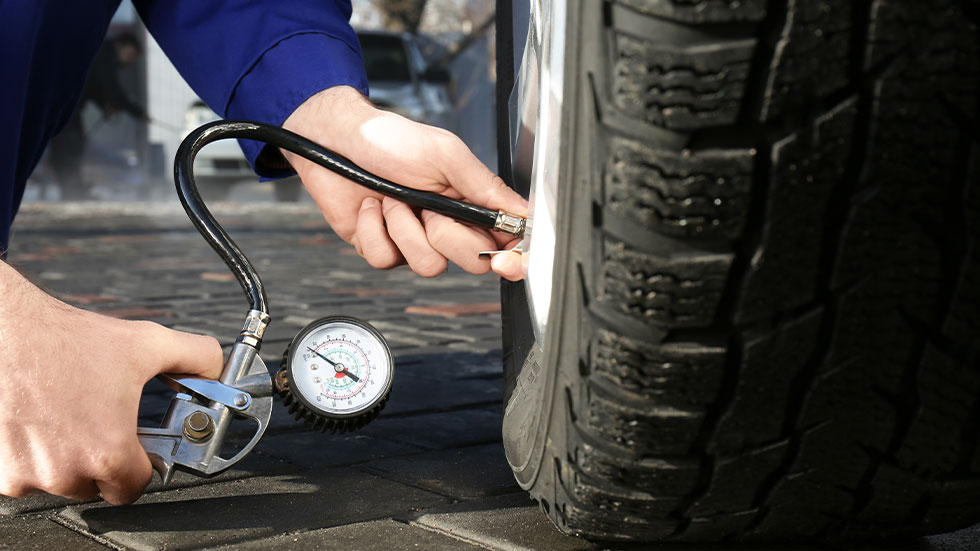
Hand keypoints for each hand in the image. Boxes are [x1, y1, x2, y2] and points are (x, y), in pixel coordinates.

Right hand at [0, 261, 222, 504]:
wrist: (6, 331)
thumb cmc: (66, 340)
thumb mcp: (147, 343)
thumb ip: (196, 357)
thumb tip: (218, 368)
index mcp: (108, 451)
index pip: (136, 488)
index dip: (142, 466)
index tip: (138, 449)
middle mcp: (66, 471)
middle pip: (98, 485)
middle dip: (104, 457)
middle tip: (100, 421)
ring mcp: (27, 475)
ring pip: (61, 481)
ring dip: (67, 457)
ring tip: (69, 414)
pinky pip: (25, 475)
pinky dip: (34, 455)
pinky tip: (41, 421)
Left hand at [281, 86, 525, 281]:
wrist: (336, 140)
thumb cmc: (391, 140)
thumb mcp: (446, 154)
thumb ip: (486, 187)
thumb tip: (522, 213)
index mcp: (470, 203)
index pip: (506, 241)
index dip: (513, 258)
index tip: (505, 261)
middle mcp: (447, 226)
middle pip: (472, 262)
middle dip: (448, 235)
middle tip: (428, 207)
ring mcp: (414, 241)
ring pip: (428, 266)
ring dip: (404, 229)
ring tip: (392, 200)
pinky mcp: (382, 249)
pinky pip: (386, 260)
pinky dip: (374, 230)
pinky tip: (371, 208)